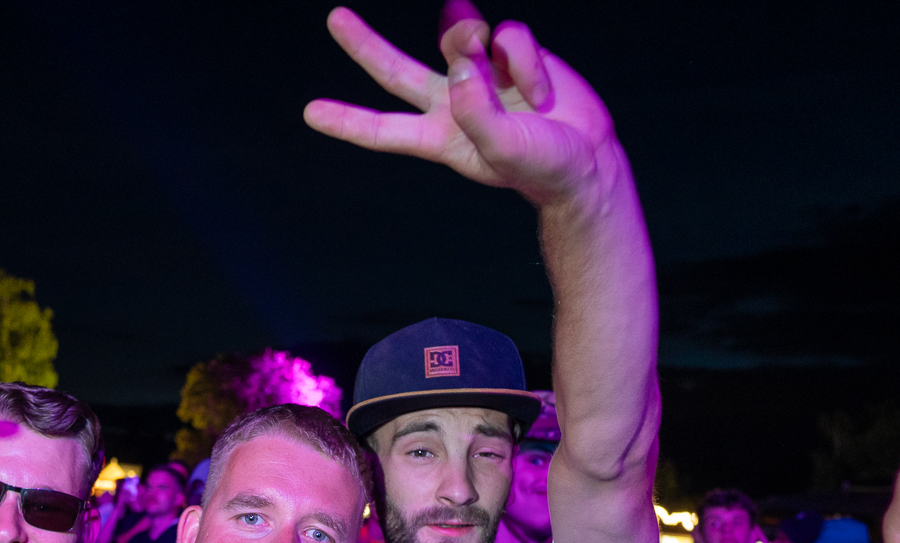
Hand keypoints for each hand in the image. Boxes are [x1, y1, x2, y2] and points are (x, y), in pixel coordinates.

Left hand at [304, 3, 625, 207]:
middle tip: (334, 18)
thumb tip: (462, 53)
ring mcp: (482, 75)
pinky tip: (539, 89)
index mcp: (439, 137)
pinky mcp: (512, 54)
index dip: (348, 121)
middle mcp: (453, 102)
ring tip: (502, 74)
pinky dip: (527, 61)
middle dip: (365, 45)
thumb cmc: (541, 167)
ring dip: (473, 41)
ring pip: (457, 34)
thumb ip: (475, 106)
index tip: (311, 113)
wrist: (587, 157)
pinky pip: (508, 36)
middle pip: (397, 70)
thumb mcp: (501, 148)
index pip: (385, 129)